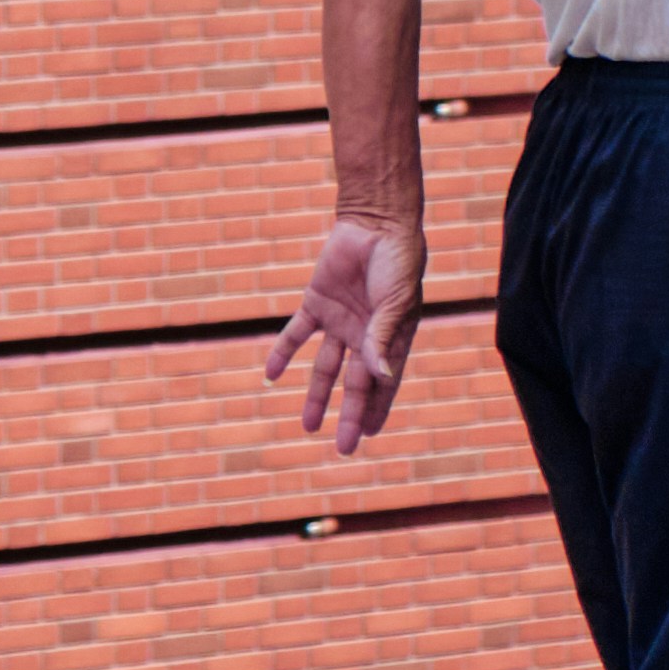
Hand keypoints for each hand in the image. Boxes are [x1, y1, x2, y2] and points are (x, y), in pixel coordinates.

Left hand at [265, 211, 422, 452]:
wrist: (376, 222)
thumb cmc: (397, 261)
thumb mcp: (395, 302)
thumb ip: (383, 339)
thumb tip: (380, 378)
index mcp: (391, 338)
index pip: (382, 383)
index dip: (375, 410)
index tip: (366, 436)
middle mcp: (364, 335)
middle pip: (353, 382)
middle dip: (347, 413)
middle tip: (341, 447)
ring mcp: (339, 321)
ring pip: (325, 366)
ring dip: (316, 394)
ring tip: (308, 425)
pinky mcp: (316, 303)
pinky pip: (297, 334)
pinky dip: (283, 353)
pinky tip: (270, 375)